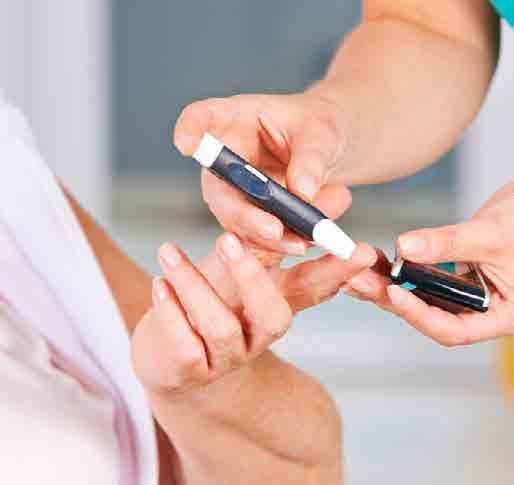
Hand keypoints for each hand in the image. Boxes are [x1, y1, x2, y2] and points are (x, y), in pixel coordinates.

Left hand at [132, 232, 375, 398]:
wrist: (168, 359)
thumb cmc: (208, 301)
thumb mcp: (236, 267)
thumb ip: (270, 236)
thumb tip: (325, 198)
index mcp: (273, 305)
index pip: (314, 290)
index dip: (337, 272)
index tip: (359, 250)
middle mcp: (256, 335)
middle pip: (273, 316)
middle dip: (252, 275)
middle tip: (227, 237)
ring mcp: (225, 358)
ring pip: (221, 327)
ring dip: (193, 284)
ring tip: (169, 251)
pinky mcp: (188, 371)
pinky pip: (184, 346)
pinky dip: (169, 312)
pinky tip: (160, 284)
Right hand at [173, 91, 348, 254]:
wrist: (326, 150)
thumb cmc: (317, 129)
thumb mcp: (322, 133)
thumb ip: (312, 158)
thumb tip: (302, 192)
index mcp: (234, 120)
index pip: (200, 119)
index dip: (189, 131)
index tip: (186, 143)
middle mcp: (225, 158)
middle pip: (217, 186)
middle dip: (243, 213)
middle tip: (273, 229)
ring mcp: (232, 190)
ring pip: (234, 219)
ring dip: (263, 236)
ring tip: (299, 243)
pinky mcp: (246, 214)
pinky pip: (253, 236)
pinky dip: (276, 245)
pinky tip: (300, 244)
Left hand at [344, 182, 513, 345]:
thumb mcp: (493, 235)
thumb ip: (450, 242)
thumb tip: (407, 247)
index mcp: (500, 315)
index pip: (453, 330)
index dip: (421, 315)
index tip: (394, 293)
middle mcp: (478, 308)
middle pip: (428, 314)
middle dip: (391, 298)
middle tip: (359, 281)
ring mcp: (462, 291)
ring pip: (420, 295)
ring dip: (387, 283)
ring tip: (357, 271)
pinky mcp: (450, 273)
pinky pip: (420, 276)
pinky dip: (398, 269)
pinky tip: (374, 261)